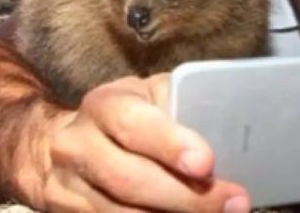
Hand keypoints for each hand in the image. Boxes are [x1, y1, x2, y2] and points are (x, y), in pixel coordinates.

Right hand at [34, 74, 249, 211]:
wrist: (65, 143)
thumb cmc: (131, 114)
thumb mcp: (153, 97)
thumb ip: (183, 110)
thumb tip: (234, 138)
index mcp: (105, 105)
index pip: (134, 125)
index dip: (170, 145)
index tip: (205, 164)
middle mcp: (79, 145)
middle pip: (130, 179)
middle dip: (187, 197)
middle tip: (234, 203)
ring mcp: (71, 186)